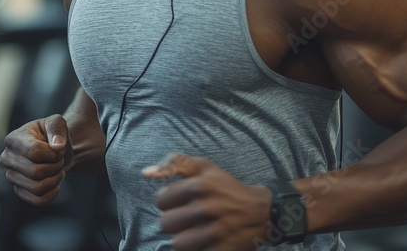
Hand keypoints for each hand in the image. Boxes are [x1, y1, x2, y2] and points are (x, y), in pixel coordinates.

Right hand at [0, 114, 72, 205]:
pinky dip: (53, 193)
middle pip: (36, 172)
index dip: (53, 153)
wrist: (54, 150)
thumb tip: (57, 146)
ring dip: (55, 179)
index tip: (58, 148)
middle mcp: (7, 159)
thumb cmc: (53, 134)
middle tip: (60, 160)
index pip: (34, 152)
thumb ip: (57, 128)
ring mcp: (11, 177)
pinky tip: (56, 184)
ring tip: (58, 170)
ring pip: (37, 188)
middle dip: (56, 166)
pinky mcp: (19, 191)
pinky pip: (39, 200)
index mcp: (13, 140)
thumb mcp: (56, 122)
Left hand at [142, 154, 272, 250]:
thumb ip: (175, 164)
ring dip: (184, 239)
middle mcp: (207, 207)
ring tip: (194, 232)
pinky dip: (197, 250)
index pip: (161, 200)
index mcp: (201, 185)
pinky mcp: (222, 250)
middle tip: (188, 219)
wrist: (262, 212)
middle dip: (175, 221)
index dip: (168, 202)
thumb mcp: (205, 168)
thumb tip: (145, 173)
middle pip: (166, 223)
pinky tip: (204, 242)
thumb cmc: (227, 188)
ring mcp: (215, 231)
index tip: (181, 203)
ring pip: (177, 243)